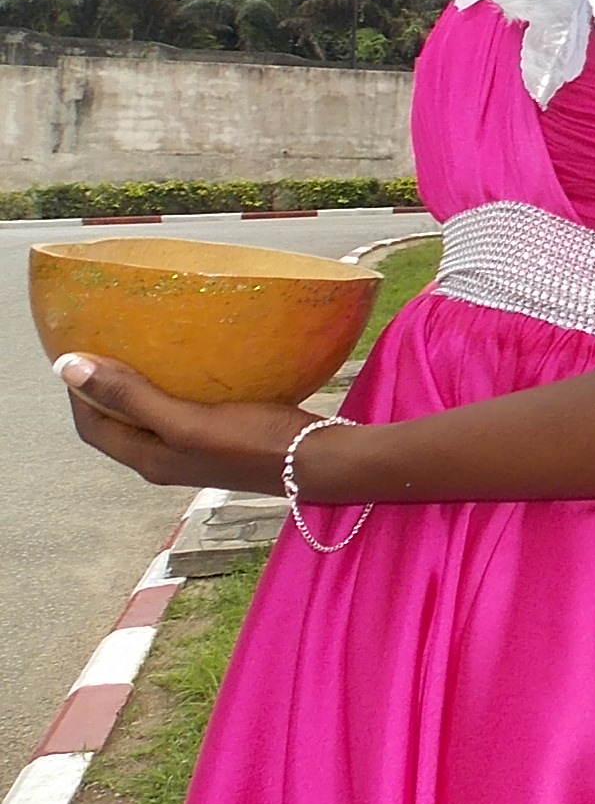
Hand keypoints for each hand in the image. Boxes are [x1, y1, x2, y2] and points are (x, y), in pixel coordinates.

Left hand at [59, 353, 319, 494]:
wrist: (319, 461)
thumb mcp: (186, 420)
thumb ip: (130, 396)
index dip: (78, 390)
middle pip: (118, 422)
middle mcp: (166, 459)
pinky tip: (198, 365)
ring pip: (150, 416)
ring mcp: (195, 451)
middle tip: (111, 342)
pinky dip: (177, 386)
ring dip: (141, 386)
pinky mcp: (222, 439)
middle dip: (105, 387)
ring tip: (148, 348)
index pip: (92, 425)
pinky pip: (183, 411)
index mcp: (149, 459)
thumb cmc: (254, 441)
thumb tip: (66, 367)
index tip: (81, 348)